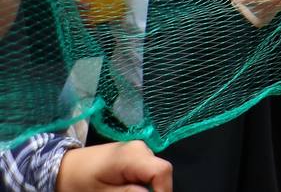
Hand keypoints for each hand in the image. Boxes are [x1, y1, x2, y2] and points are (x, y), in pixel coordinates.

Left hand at [55, 140, 171, 191]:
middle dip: (152, 190)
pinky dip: (140, 183)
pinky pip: (146, 171)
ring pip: (154, 173)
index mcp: (132, 155)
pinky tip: (124, 189)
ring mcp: (138, 150)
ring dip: (146, 188)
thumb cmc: (78, 182)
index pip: (162, 171)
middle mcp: (140, 148)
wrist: (61, 168)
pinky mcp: (133, 155)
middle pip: (159, 173)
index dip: (164, 190)